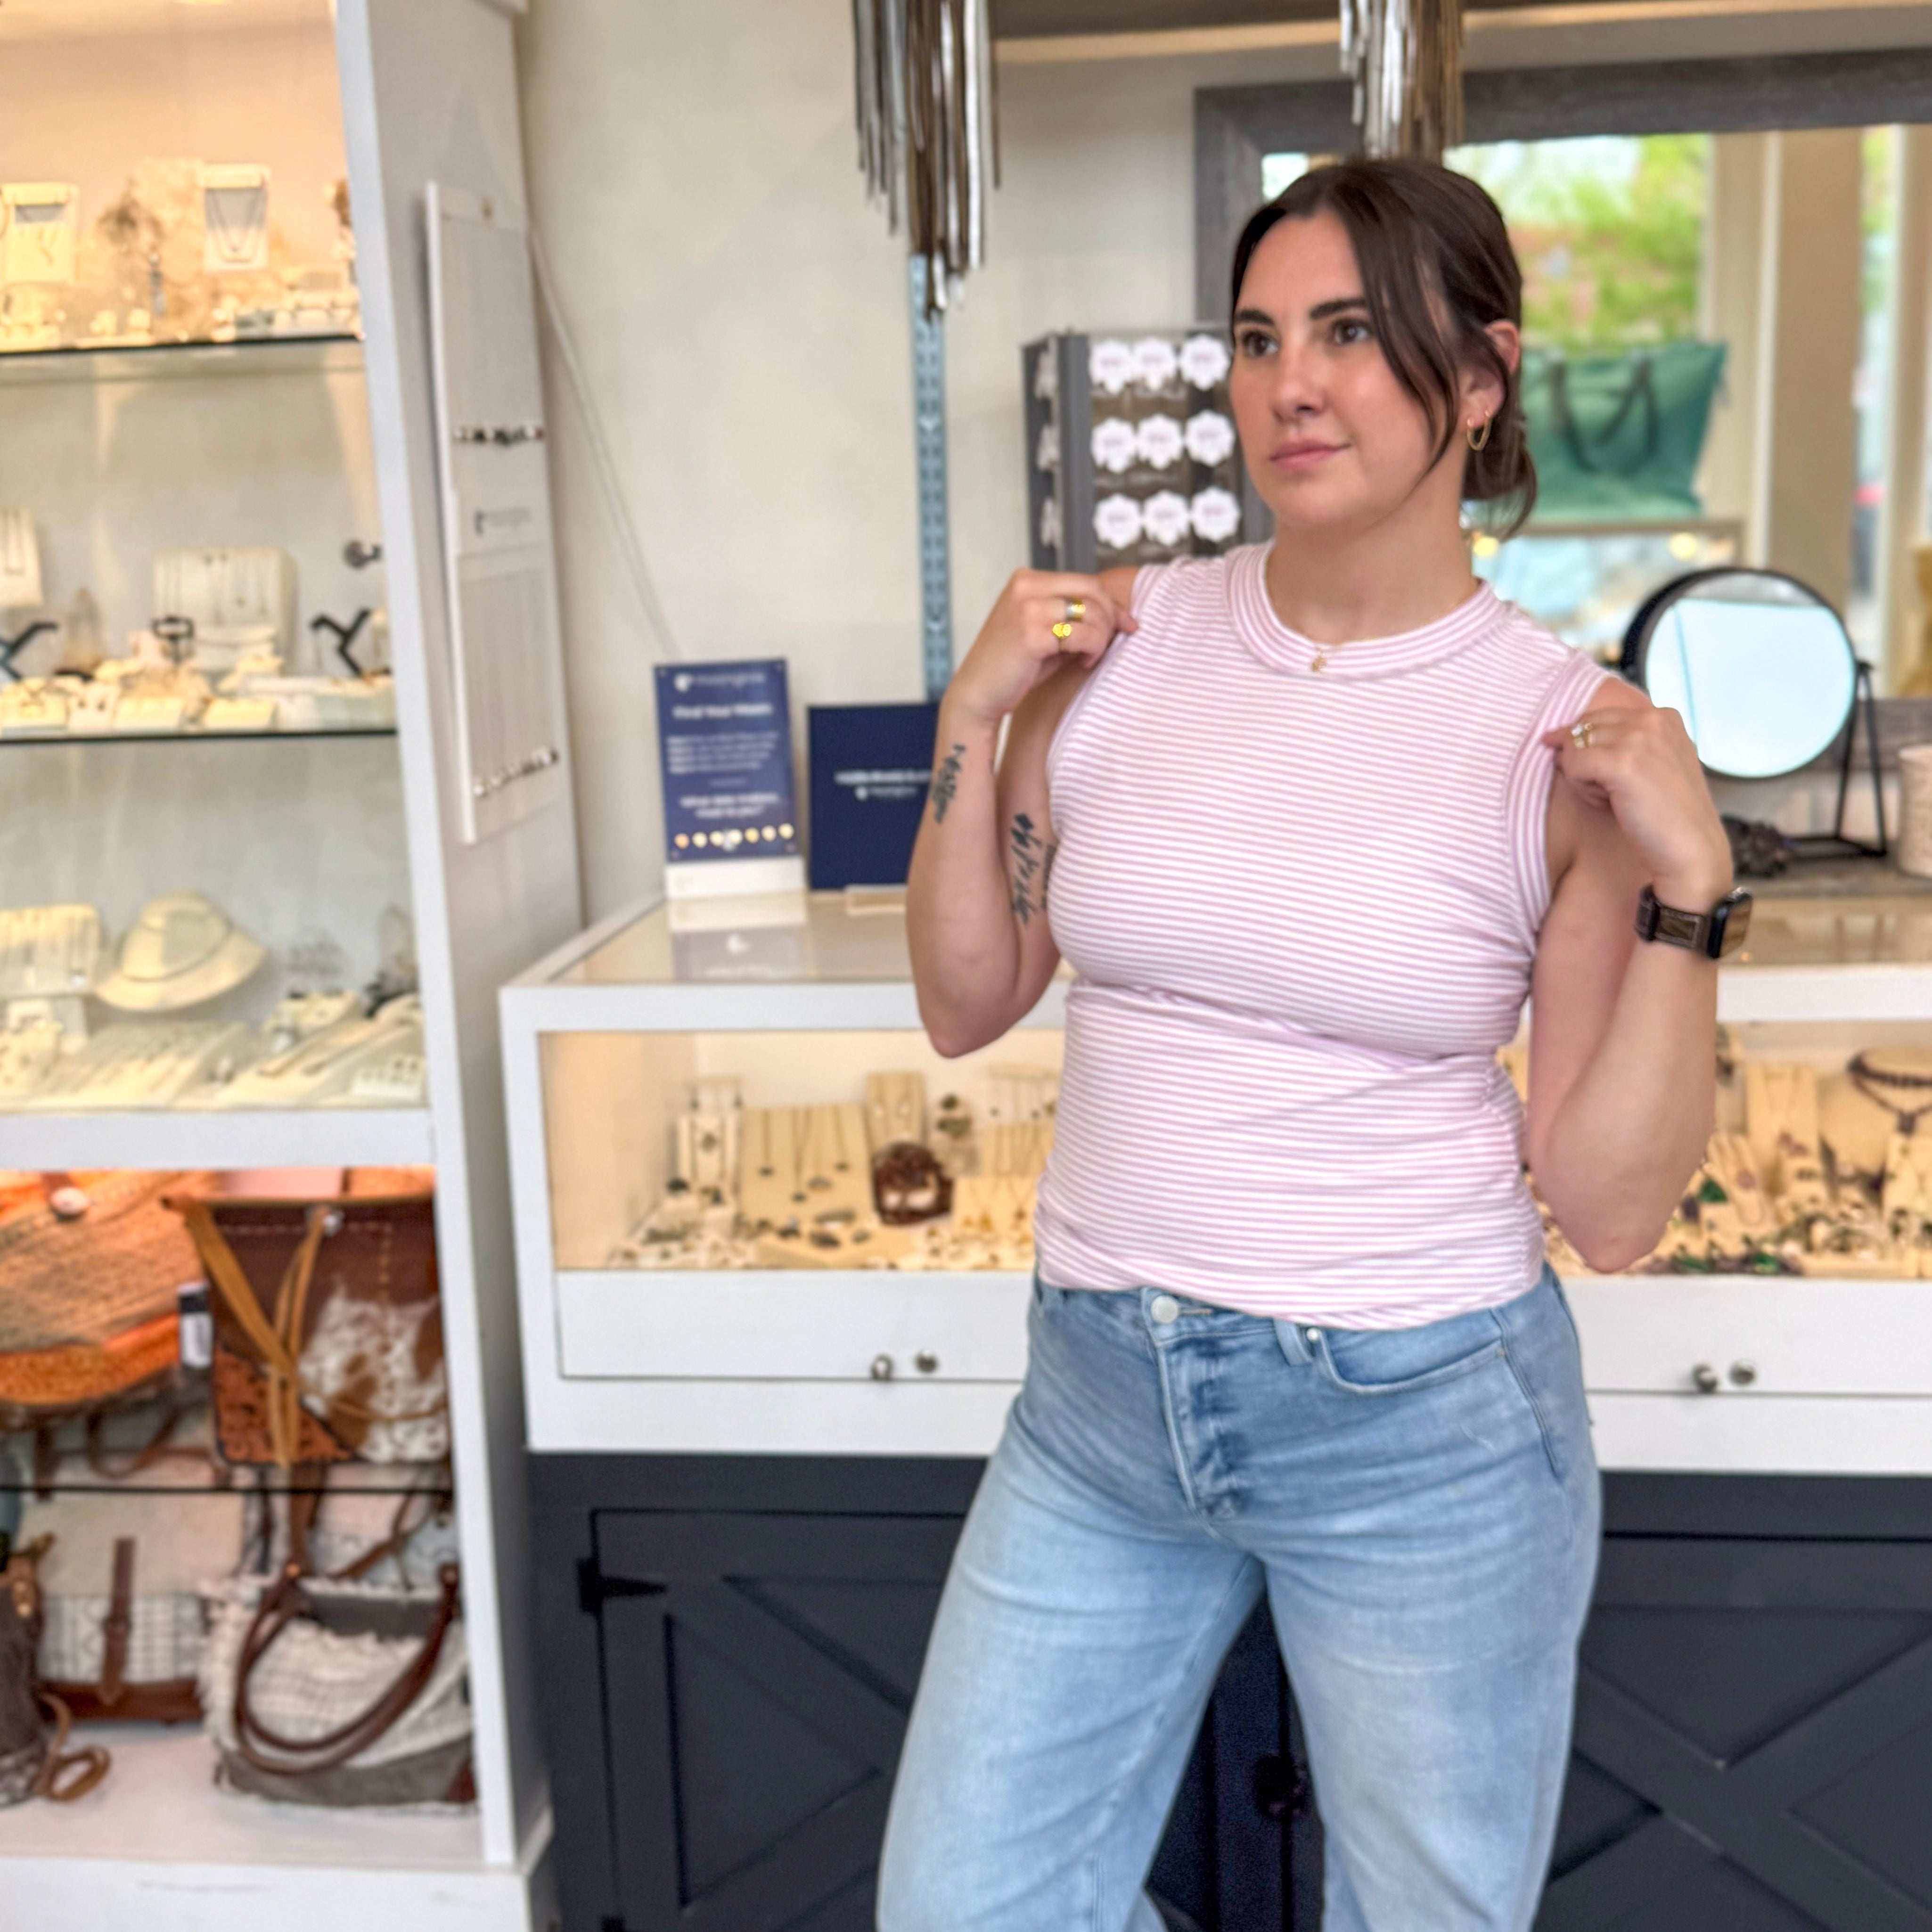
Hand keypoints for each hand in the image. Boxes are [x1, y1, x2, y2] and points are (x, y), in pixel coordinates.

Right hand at [945, 570, 1135, 728]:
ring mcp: (1027, 608)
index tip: (1127, 625)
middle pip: (1092, 590)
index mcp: (1026, 580)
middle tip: (1107, 645)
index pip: (1085, 581)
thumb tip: (1119, 613)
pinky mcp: (1031, 633)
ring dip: (1101, 638)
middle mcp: (1025, 587)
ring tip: (1088, 657)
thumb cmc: (1013, 666)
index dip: (1112, 604)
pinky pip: (1083, 635)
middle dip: (1111, 618)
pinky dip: (1091, 650)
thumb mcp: (1044, 630)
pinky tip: (1081, 662)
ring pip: (1091, 612)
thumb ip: (1071, 615)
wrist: (978, 695)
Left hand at [1542, 694, 1732, 908]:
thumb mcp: (1649, 765)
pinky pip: (1573, 764)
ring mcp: (1639, 737)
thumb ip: (1620, 744)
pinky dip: (1582, 788)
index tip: (1601, 777)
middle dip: (1582, 760)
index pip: (1599, 717)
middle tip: (1608, 793)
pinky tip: (1607, 803)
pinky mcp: (1623, 762)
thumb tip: (1559, 737)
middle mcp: (1653, 718)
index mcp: (1663, 716)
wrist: (1691, 851)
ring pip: (1574, 746)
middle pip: (1583, 728)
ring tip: (1612, 799)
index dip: (1588, 748)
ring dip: (1582, 777)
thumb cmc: (1666, 816)